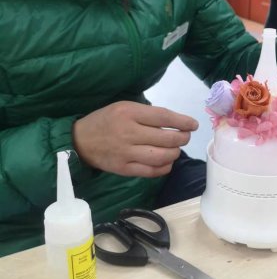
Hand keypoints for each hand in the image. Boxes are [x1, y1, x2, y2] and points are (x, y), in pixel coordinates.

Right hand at [73, 101, 197, 177]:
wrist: (80, 140)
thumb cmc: (105, 120)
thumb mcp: (123, 107)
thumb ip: (146, 114)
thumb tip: (174, 122)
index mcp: (129, 113)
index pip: (163, 117)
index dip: (182, 121)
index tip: (193, 124)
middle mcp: (128, 133)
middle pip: (166, 138)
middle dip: (182, 138)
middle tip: (185, 136)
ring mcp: (126, 153)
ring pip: (161, 156)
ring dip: (175, 153)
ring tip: (175, 149)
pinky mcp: (124, 169)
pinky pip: (151, 171)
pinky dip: (164, 167)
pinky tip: (166, 162)